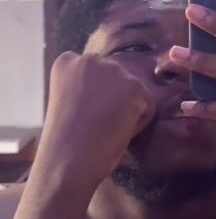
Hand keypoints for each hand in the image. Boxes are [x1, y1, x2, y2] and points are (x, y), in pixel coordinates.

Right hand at [37, 52, 154, 192]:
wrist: (69, 159)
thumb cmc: (65, 139)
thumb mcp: (69, 100)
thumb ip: (87, 87)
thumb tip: (114, 90)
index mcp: (67, 61)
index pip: (95, 72)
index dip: (94, 97)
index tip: (82, 114)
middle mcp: (90, 58)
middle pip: (117, 78)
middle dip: (114, 99)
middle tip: (98, 124)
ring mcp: (113, 70)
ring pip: (133, 92)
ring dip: (127, 111)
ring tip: (106, 129)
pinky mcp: (135, 87)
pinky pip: (147, 106)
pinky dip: (138, 124)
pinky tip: (118, 132)